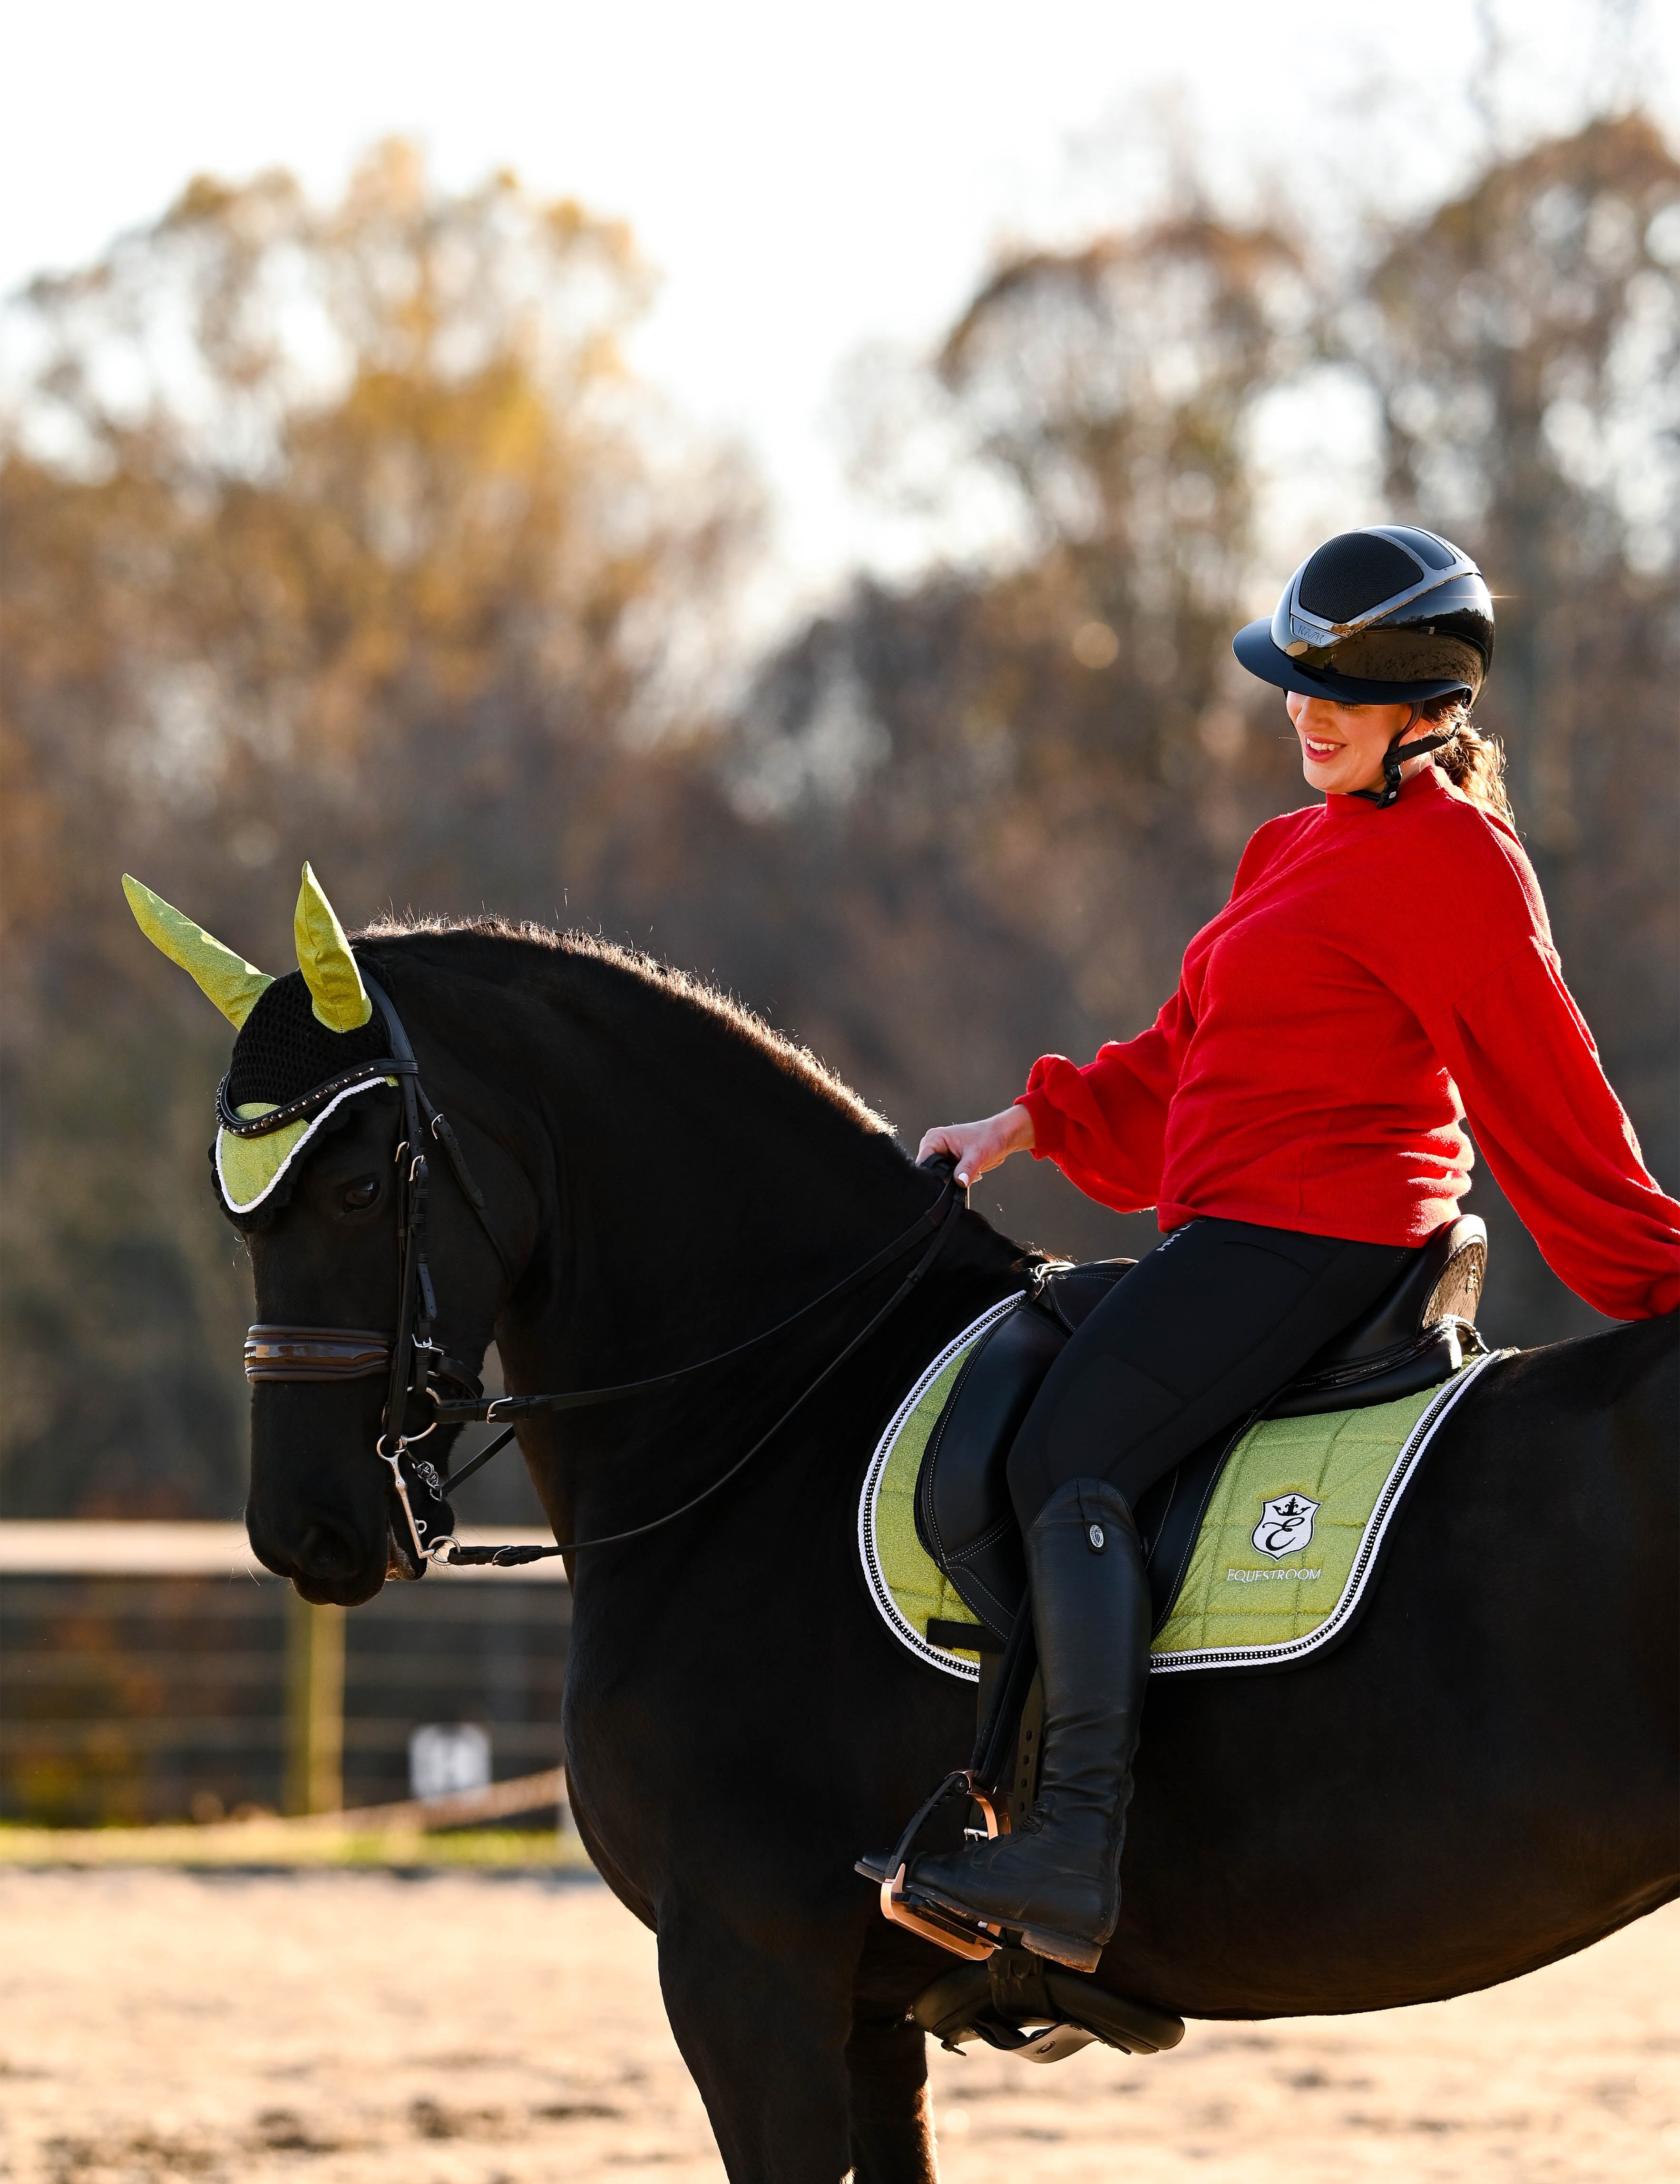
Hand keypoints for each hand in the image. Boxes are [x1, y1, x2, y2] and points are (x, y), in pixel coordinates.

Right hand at [918, 1105, 1035, 1187]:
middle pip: (930, 1172)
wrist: (1002, 1137)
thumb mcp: (977, 1154)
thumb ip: (967, 1168)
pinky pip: (948, 1178)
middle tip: (960, 1176)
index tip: (945, 1181)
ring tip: (966, 1173)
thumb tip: (959, 1181)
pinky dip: (958, 1180)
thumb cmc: (990, 1137)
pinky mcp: (949, 1163)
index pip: (924, 1162)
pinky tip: (967, 1174)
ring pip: (939, 1177)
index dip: (932, 1174)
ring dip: (952, 1180)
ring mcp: (942, 1155)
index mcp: (935, 1138)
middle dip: (944, 1178)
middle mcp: (935, 1145)